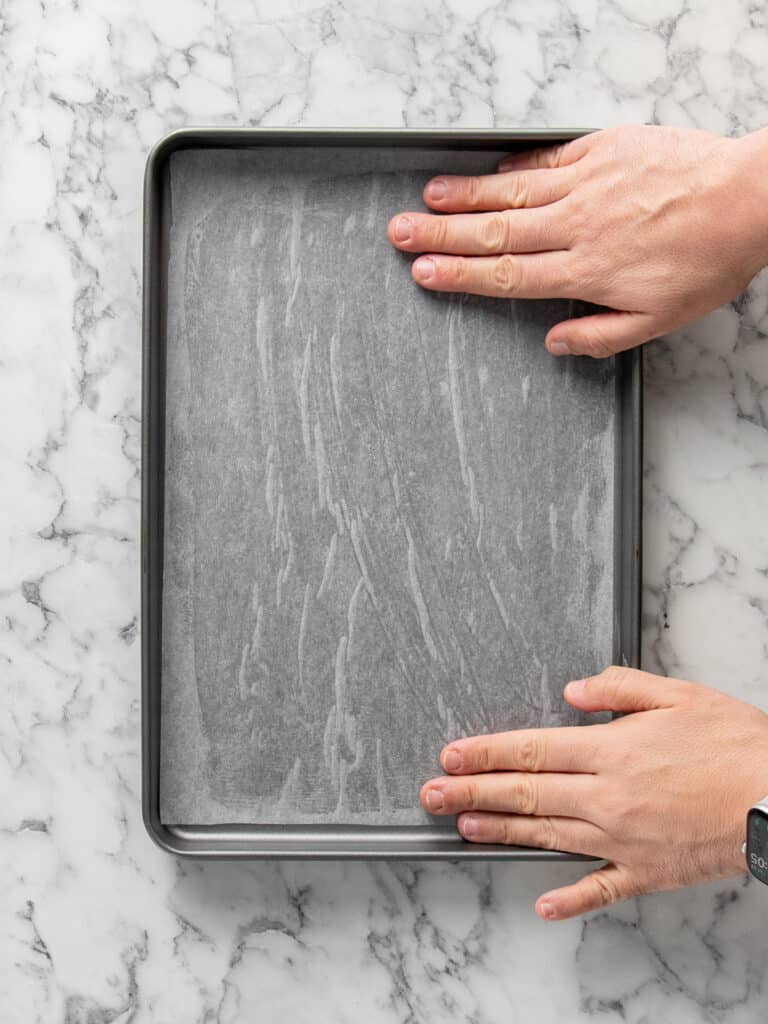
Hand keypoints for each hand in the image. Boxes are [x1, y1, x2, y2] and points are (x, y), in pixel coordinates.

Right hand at [387, 124, 767, 356]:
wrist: (747, 199)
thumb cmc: (706, 261)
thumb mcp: (658, 319)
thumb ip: (600, 335)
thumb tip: (554, 342)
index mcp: (586, 271)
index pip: (507, 275)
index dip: (459, 276)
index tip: (424, 273)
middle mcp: (577, 227)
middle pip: (495, 234)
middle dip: (441, 235)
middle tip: (399, 233)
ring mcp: (588, 185)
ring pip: (512, 194)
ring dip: (464, 198)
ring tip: (426, 200)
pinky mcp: (604, 150)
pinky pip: (547, 161)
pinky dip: (512, 169)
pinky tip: (487, 173)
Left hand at [419, 666, 767, 919]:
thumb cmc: (734, 745)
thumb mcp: (677, 695)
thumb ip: (618, 688)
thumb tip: (572, 690)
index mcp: (610, 751)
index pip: (530, 750)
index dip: (484, 753)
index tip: (450, 756)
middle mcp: (606, 798)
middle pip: (524, 794)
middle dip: (471, 794)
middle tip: (432, 796)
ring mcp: (622, 840)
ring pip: (546, 835)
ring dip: (500, 832)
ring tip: (462, 829)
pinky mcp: (645, 871)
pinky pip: (599, 888)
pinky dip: (568, 898)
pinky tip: (542, 902)